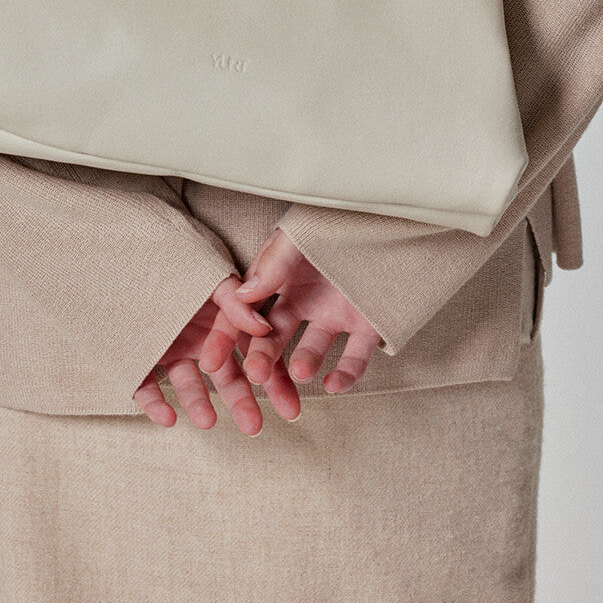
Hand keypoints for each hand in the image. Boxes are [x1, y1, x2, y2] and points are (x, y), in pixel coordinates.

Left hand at [132, 274, 276, 434]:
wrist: (120, 255)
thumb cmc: (170, 258)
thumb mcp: (208, 274)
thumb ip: (233, 299)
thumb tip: (262, 327)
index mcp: (220, 319)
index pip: (252, 354)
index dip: (273, 379)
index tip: (289, 407)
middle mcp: (198, 337)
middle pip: (225, 375)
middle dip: (240, 401)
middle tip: (254, 427)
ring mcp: (169, 348)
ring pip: (187, 383)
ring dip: (197, 403)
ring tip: (207, 421)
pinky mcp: (138, 357)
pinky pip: (145, 386)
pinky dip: (154, 403)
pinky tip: (167, 416)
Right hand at [199, 227, 382, 406]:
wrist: (390, 218)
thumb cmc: (337, 220)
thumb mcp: (297, 236)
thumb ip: (272, 264)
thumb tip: (242, 295)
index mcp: (280, 279)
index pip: (246, 312)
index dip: (228, 336)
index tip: (212, 361)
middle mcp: (303, 300)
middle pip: (274, 336)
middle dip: (262, 358)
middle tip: (255, 375)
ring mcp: (333, 315)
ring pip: (312, 349)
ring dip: (303, 364)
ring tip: (300, 372)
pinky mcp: (366, 327)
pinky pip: (354, 357)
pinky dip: (345, 374)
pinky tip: (334, 384)